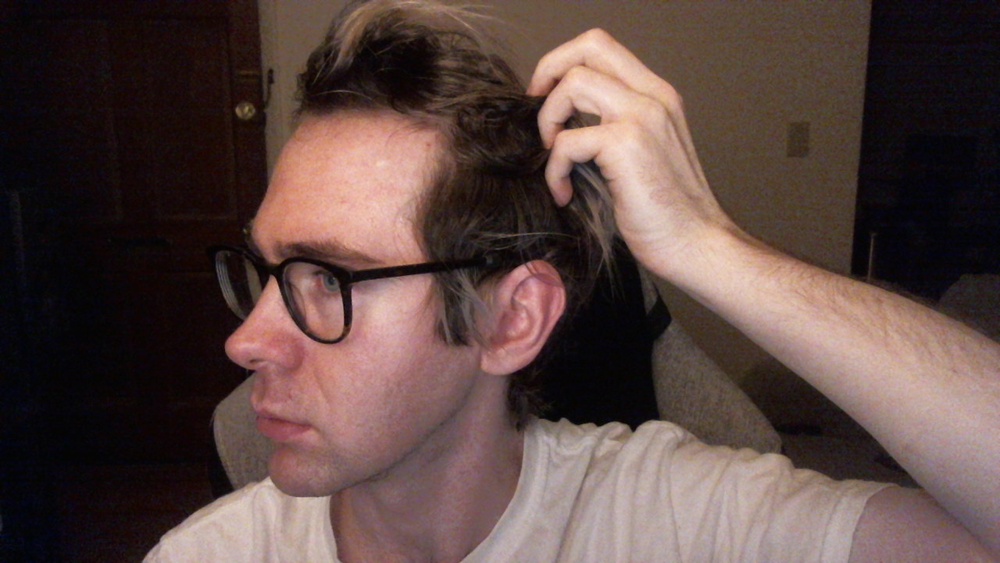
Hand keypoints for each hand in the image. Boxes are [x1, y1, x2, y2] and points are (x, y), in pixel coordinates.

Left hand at [528, 29, 738, 279]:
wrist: (697, 245)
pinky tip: (565, 195)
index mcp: (657, 95)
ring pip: (573, 85)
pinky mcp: (627, 145)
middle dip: (548, 74)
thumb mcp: (644, 154)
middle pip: (587, 47)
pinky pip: (566, 141)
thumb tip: (564, 122)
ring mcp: (642, 116)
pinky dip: (554, 170)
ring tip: (555, 161)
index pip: (602, 47)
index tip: (546, 98)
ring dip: (548, 122)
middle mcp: (653, 96)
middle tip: (540, 118)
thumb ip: (614, 126)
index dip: (563, 63)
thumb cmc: (668, 212)